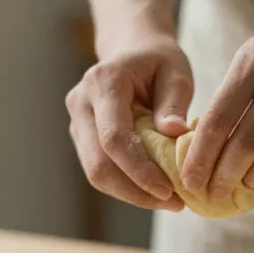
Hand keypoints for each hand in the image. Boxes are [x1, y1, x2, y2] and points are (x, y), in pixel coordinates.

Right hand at [66, 35, 193, 210]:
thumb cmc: (159, 61)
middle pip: (98, 162)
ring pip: (95, 172)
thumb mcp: (176, 72)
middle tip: (174, 203)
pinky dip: (126, 185)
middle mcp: (81, 102)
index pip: (113, 137)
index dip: (139, 170)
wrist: (133, 49)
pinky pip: (99, 169)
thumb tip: (175, 135)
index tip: (169, 190)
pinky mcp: (81, 137)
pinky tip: (153, 189)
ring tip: (168, 200)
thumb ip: (174, 103)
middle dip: (135, 190)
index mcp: (103, 82)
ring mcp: (77, 121)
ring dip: (131, 193)